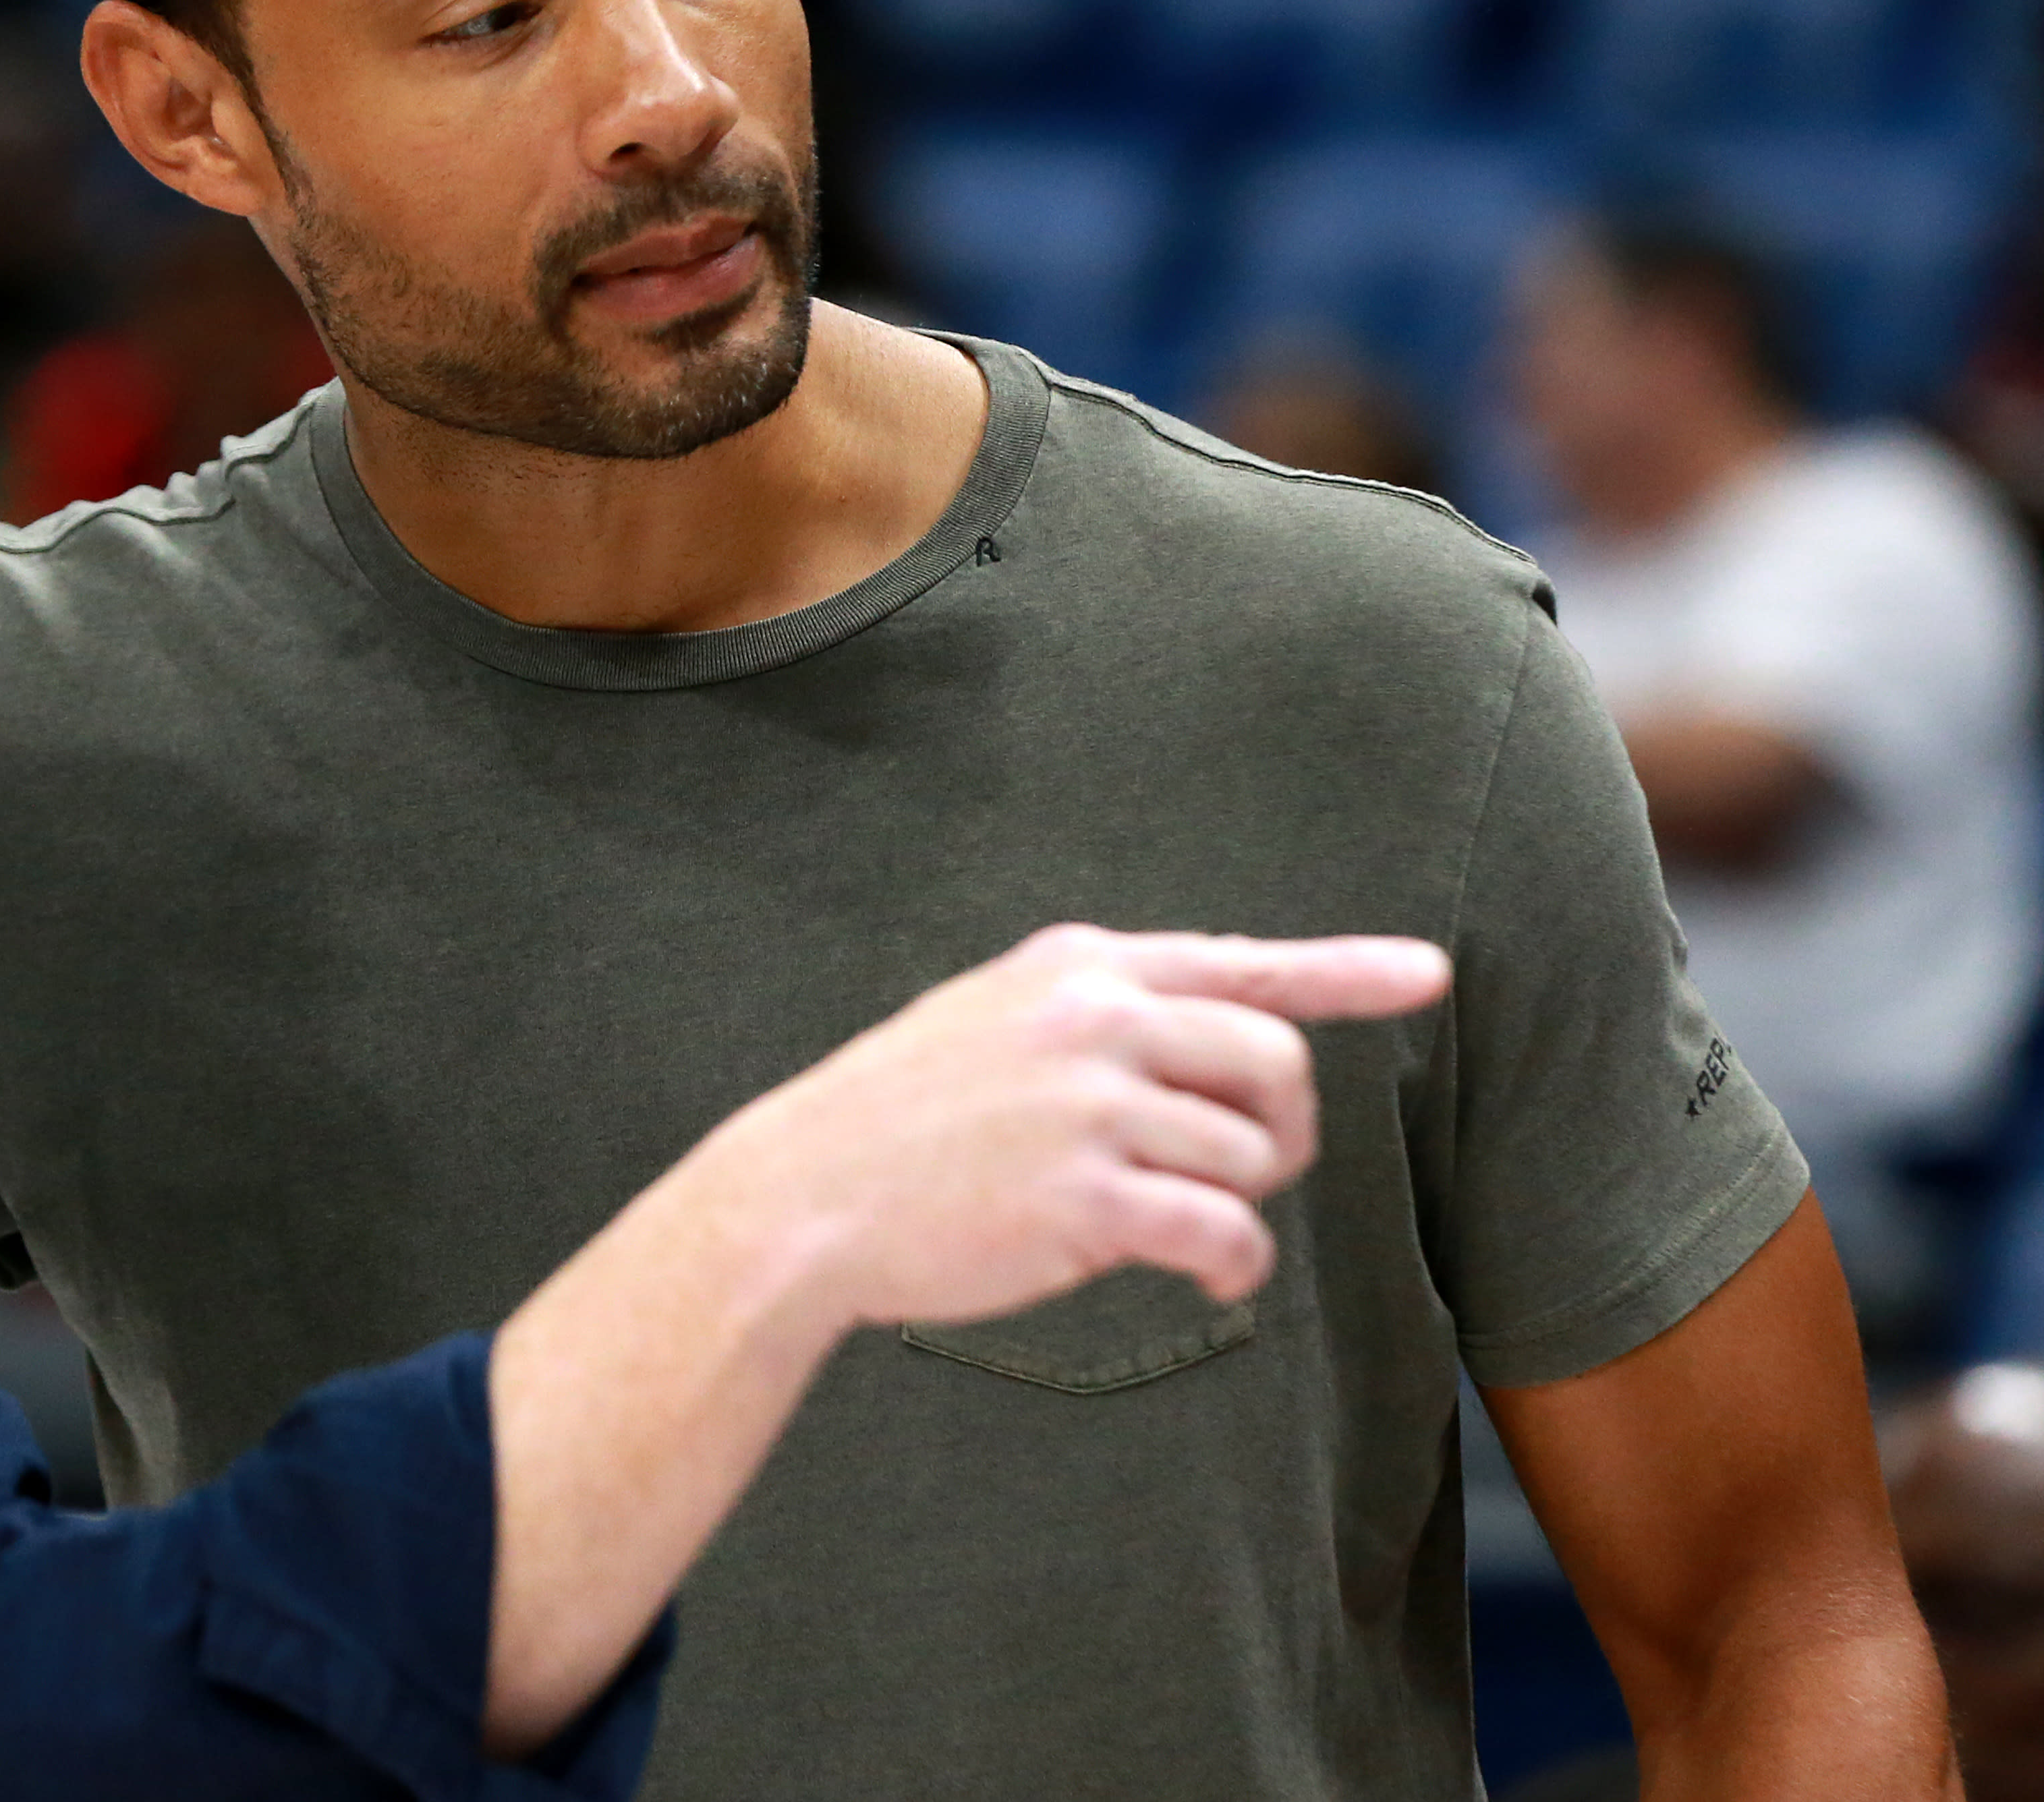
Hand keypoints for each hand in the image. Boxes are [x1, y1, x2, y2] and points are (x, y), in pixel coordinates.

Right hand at [716, 922, 1449, 1329]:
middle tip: (1244, 1170)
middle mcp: (1094, 1018)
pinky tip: (1204, 1273)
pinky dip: (1233, 1260)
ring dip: (1242, 1203)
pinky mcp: (1086, 1195)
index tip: (1430, 974)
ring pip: (1253, 1152)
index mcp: (1077, 967)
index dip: (1347, 969)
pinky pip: (1225, 1227)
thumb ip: (1097, 1013)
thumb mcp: (990, 1018)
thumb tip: (1214, 1039)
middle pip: (1274, 1059)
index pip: (1240, 959)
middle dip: (1282, 1125)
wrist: (803, 1198)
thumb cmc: (899, 1122)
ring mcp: (1090, 1104)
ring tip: (1182, 1230)